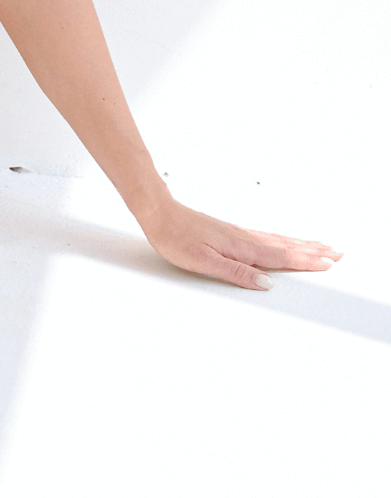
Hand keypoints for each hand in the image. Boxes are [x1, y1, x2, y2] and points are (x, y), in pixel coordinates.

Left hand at [137, 196, 340, 291]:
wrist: (160, 214)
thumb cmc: (176, 238)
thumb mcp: (203, 261)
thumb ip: (236, 272)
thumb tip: (266, 283)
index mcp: (242, 247)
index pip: (281, 257)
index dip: (306, 262)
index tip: (328, 264)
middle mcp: (245, 238)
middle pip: (286, 247)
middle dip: (313, 251)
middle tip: (338, 253)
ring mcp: (239, 233)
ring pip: (278, 240)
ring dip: (302, 244)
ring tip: (321, 246)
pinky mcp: (231, 231)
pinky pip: (266, 237)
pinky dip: (283, 239)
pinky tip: (284, 241)